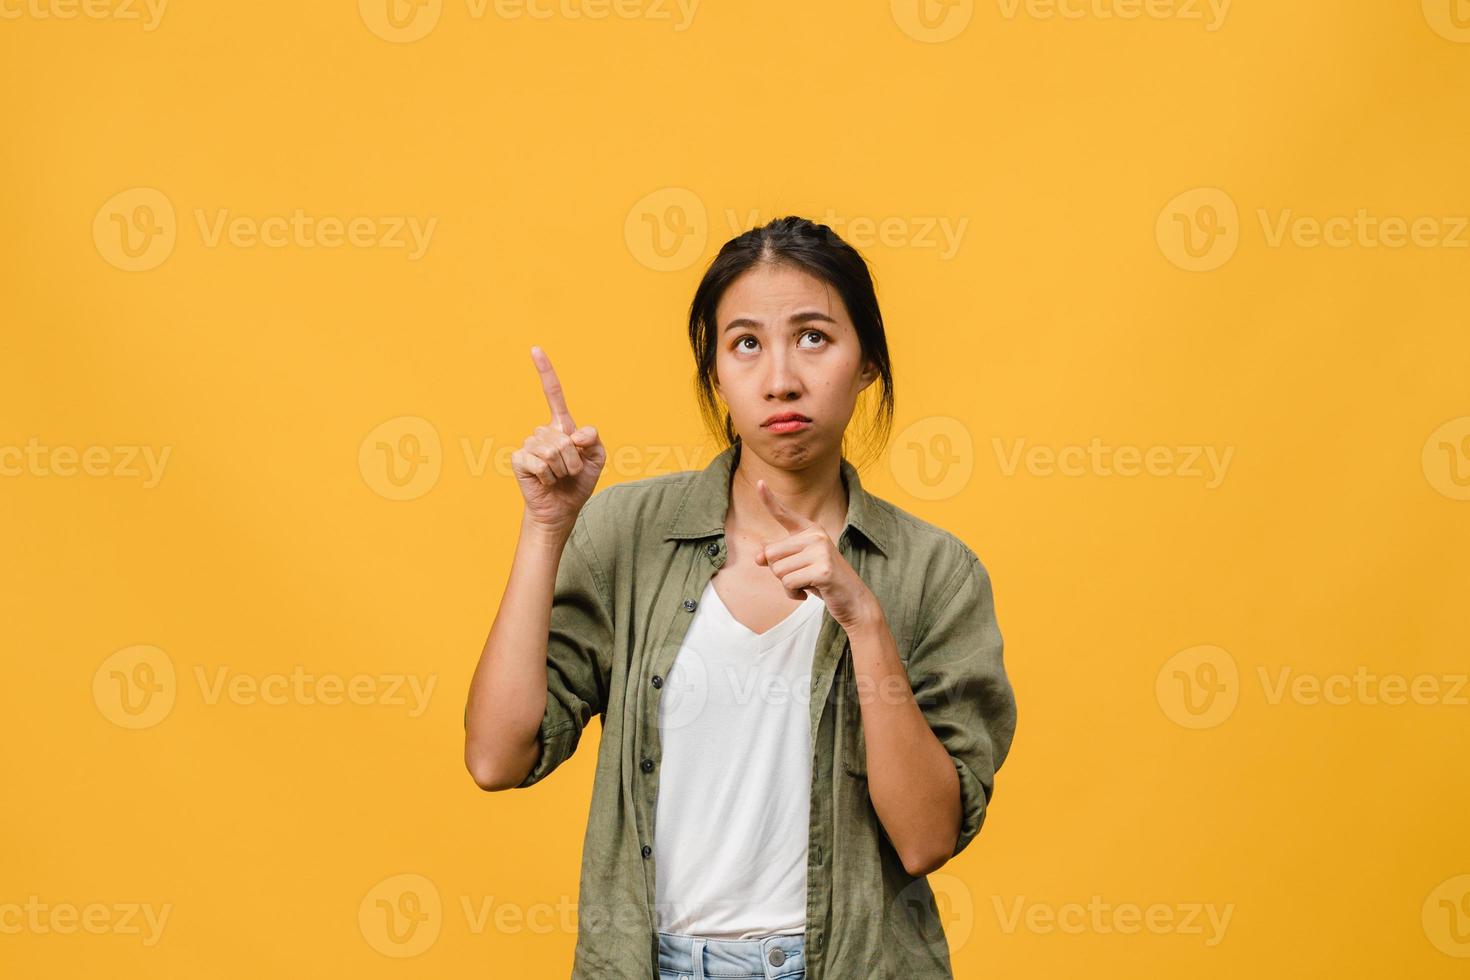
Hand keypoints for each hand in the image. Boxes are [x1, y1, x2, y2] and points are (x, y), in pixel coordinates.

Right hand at [511, 346, 605, 535]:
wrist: (562, 509)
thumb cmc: (578, 482)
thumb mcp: (597, 458)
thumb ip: (593, 439)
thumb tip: (574, 433)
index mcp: (562, 426)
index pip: (553, 394)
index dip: (545, 372)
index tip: (535, 349)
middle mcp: (543, 431)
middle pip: (563, 436)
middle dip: (573, 459)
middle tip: (570, 471)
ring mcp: (529, 444)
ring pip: (553, 450)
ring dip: (562, 469)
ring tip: (558, 476)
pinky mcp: (519, 459)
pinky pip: (539, 462)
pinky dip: (548, 476)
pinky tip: (545, 481)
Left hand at [753, 478, 876, 630]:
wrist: (852, 600)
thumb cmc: (823, 582)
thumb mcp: (799, 566)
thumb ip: (779, 559)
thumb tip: (758, 557)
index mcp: (811, 530)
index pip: (784, 514)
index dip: (769, 499)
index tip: (759, 483)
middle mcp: (816, 535)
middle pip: (771, 553)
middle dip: (778, 572)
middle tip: (801, 577)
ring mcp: (821, 551)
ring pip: (778, 570)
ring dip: (787, 585)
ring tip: (807, 585)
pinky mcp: (823, 570)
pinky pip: (789, 583)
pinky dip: (793, 594)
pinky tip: (807, 594)